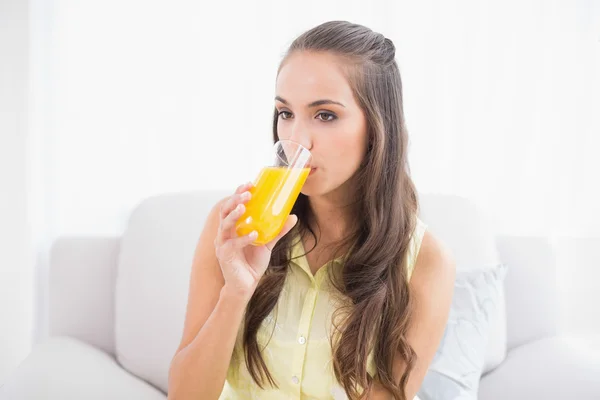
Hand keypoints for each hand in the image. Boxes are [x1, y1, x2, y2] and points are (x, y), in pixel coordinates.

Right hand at [214, 182, 297, 299]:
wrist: (246, 285)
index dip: (238, 193)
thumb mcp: (268, 243)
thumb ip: (278, 230)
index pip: (233, 205)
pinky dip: (243, 238)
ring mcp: (222, 244)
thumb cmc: (252, 262)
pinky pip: (233, 244)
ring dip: (234, 215)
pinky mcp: (225, 256)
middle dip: (235, 200)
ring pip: (224, 225)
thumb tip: (293, 216)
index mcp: (233, 227)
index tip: (250, 184)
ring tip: (244, 208)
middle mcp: (225, 233)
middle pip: (225, 211)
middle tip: (247, 193)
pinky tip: (254, 234)